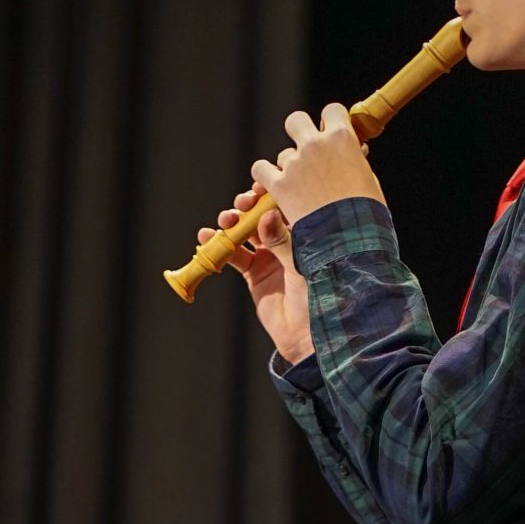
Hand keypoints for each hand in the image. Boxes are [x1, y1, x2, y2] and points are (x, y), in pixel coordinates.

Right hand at [201, 189, 312, 364]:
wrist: (308, 335)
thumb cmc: (317, 298)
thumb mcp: (301, 265)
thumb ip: (282, 241)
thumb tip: (266, 216)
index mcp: (305, 233)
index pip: (286, 205)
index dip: (270, 194)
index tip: (259, 188)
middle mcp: (287, 241)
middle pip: (262, 214)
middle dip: (248, 206)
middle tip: (242, 205)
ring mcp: (269, 256)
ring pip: (246, 231)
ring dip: (232, 223)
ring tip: (225, 221)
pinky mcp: (255, 273)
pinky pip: (233, 255)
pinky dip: (219, 246)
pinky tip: (206, 238)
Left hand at [252, 104, 386, 229]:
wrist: (351, 244)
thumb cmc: (368, 217)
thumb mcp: (370, 183)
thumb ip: (357, 162)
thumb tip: (356, 150)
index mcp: (343, 139)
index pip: (332, 111)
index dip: (330, 122)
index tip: (330, 134)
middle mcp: (316, 145)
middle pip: (296, 121)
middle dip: (299, 133)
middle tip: (305, 151)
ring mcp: (295, 164)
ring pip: (282, 155)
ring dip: (288, 168)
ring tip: (300, 191)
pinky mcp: (279, 186)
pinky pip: (260, 170)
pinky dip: (264, 178)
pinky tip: (273, 189)